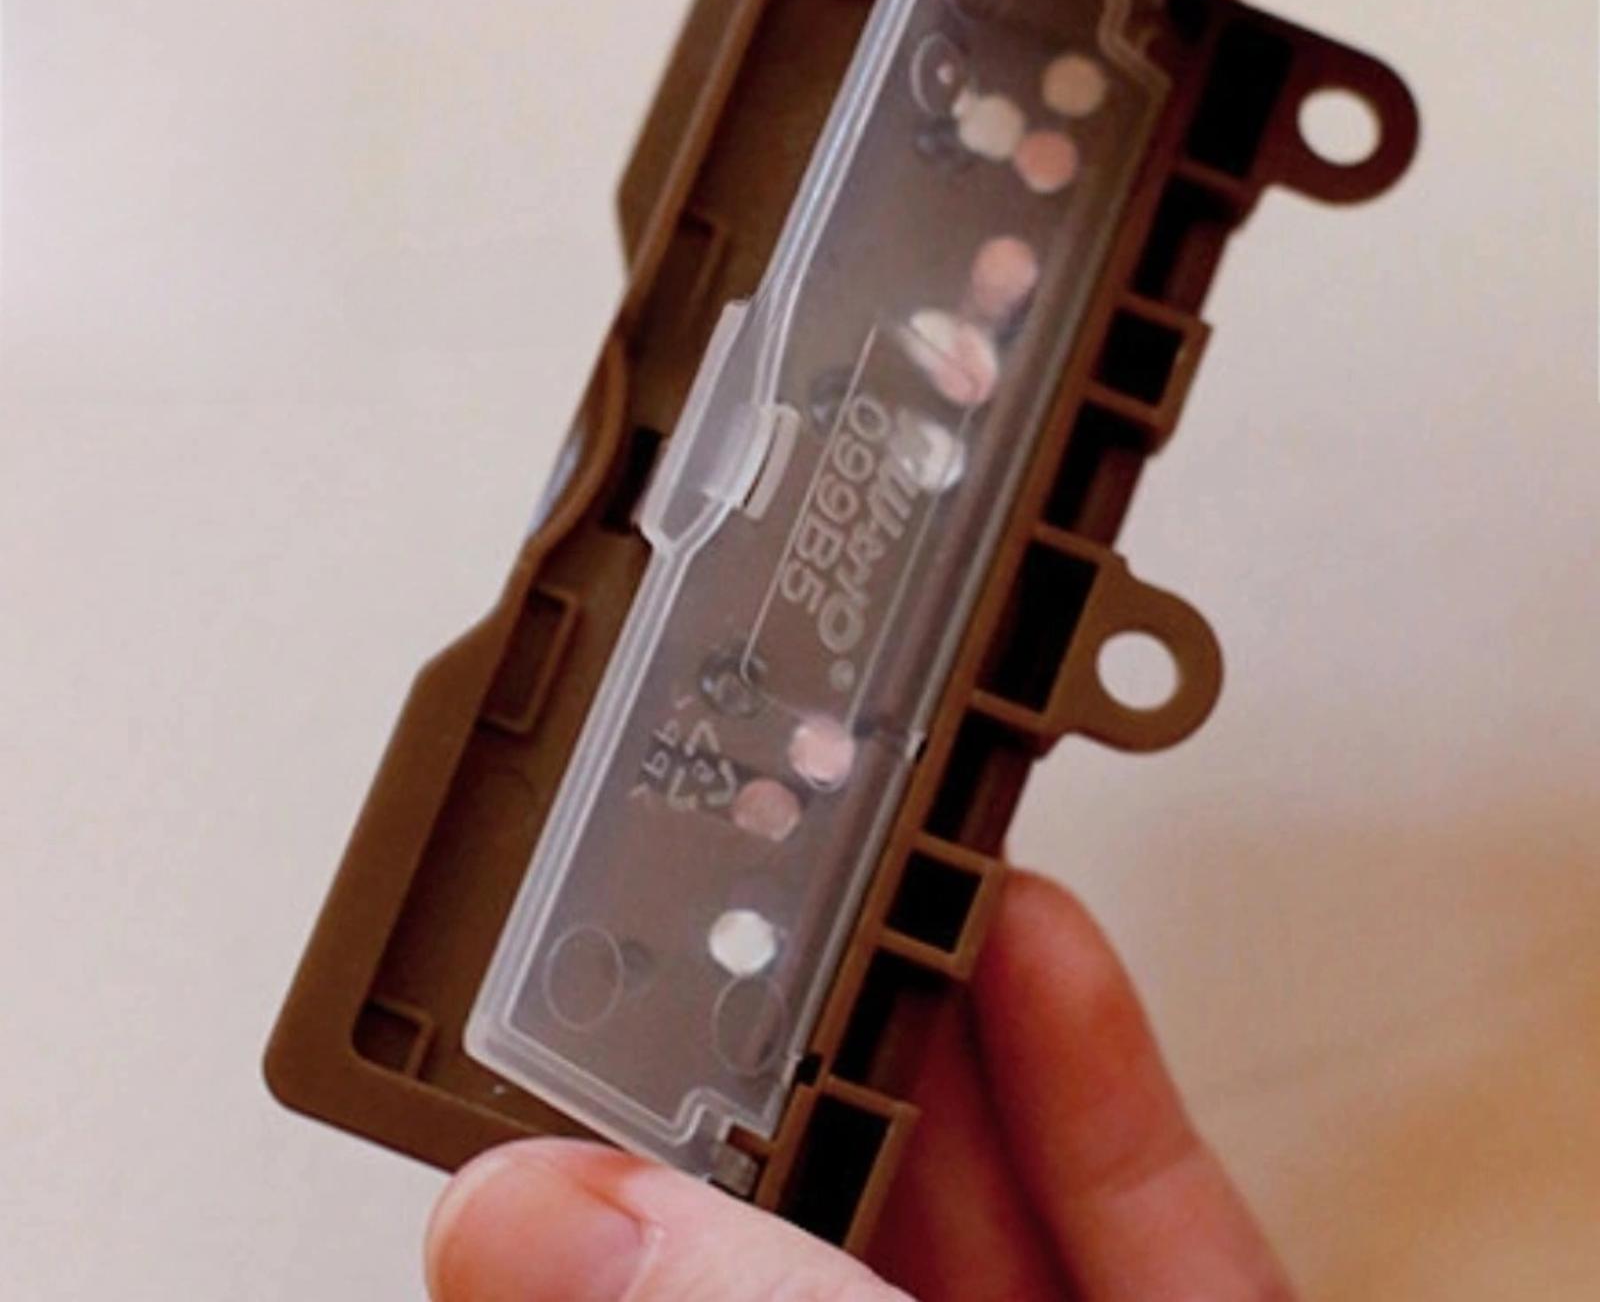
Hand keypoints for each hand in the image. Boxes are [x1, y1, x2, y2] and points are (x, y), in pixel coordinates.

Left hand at [425, 872, 1291, 1300]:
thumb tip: (510, 1213)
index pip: (638, 1257)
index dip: (606, 1106)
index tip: (582, 963)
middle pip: (815, 1173)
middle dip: (798, 1000)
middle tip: (766, 849)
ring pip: (972, 1156)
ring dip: (942, 983)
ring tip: (897, 834)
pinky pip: (1130, 1189)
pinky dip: (1089, 1059)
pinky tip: (1044, 937)